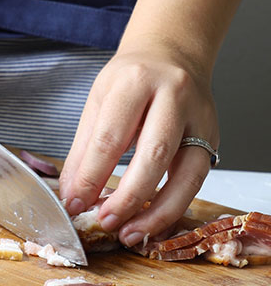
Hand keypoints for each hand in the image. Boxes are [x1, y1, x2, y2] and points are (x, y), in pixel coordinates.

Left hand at [58, 43, 218, 246]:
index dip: (91, 176)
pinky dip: (174, 206)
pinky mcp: (213, 137)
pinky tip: (153, 222)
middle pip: (153, 154)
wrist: (171, 54)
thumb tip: (71, 193)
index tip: (73, 203)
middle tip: (104, 221)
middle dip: (127, 196)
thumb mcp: (100, 101)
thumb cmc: (132, 79)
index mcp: (135, 81)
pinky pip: (197, 180)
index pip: (111, 136)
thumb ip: (84, 148)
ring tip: (129, 232)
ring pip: (186, 173)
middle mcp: (173, 96)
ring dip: (156, 211)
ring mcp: (199, 118)